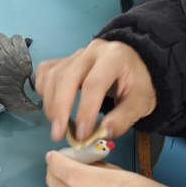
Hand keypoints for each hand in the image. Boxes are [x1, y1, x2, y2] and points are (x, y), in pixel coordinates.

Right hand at [35, 38, 155, 142]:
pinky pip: (46, 72)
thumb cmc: (137, 84)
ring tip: (58, 126)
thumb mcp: (141, 102)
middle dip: (60, 108)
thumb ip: (123, 118)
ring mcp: (75, 54)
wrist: (133, 65)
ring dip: (50, 104)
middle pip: (67, 76)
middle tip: (58, 134)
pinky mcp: (64, 59)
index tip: (82, 135)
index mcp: (115, 57)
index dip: (85, 111)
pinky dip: (44, 90)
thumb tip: (102, 134)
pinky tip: (52, 106)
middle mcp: (92, 50)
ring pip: (53, 76)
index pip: (94, 83)